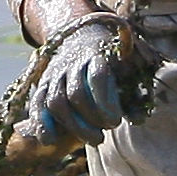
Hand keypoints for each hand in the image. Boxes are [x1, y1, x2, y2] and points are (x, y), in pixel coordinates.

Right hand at [27, 14, 146, 149]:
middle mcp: (72, 62)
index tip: (116, 122)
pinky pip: (37, 103)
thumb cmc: (114, 60)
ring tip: (95, 140)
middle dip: (92, 119)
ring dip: (74, 126)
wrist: (83, 35)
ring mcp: (55, 72)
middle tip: (106, 133)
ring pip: (55, 101)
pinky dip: (40, 123)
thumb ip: (135, 95)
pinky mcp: (43, 83)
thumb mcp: (129, 70)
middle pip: (75, 94)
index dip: (105, 103)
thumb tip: (139, 120)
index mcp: (98, 54)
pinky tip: (49, 140)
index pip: (97, 77)